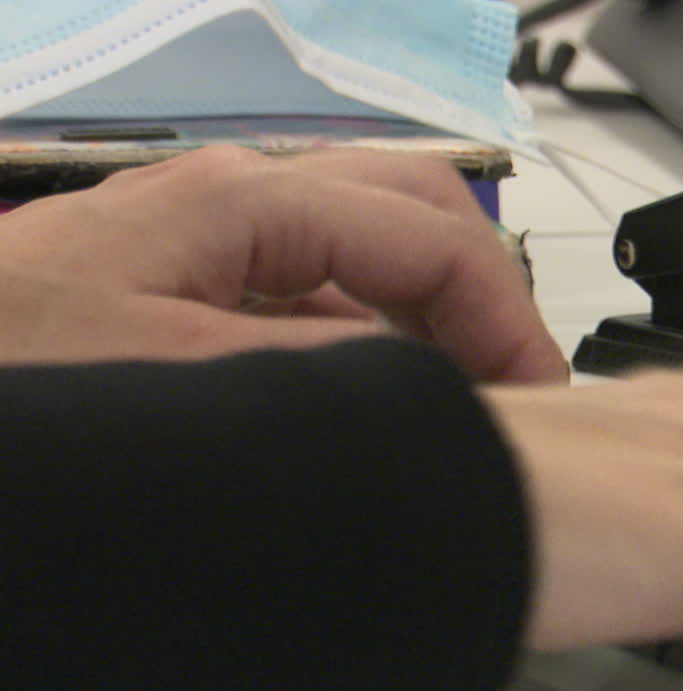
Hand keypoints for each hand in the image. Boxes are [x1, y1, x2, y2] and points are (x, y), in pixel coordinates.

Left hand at [0, 146, 565, 382]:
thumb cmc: (10, 377)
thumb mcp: (179, 382)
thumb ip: (320, 374)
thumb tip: (431, 392)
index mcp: (248, 204)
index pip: (434, 237)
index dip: (506, 317)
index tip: (536, 401)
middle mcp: (243, 205)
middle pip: (419, 214)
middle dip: (485, 296)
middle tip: (519, 392)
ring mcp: (221, 245)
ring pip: (375, 257)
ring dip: (436, 321)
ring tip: (464, 401)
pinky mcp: (199, 289)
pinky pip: (322, 299)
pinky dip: (378, 342)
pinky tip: (380, 400)